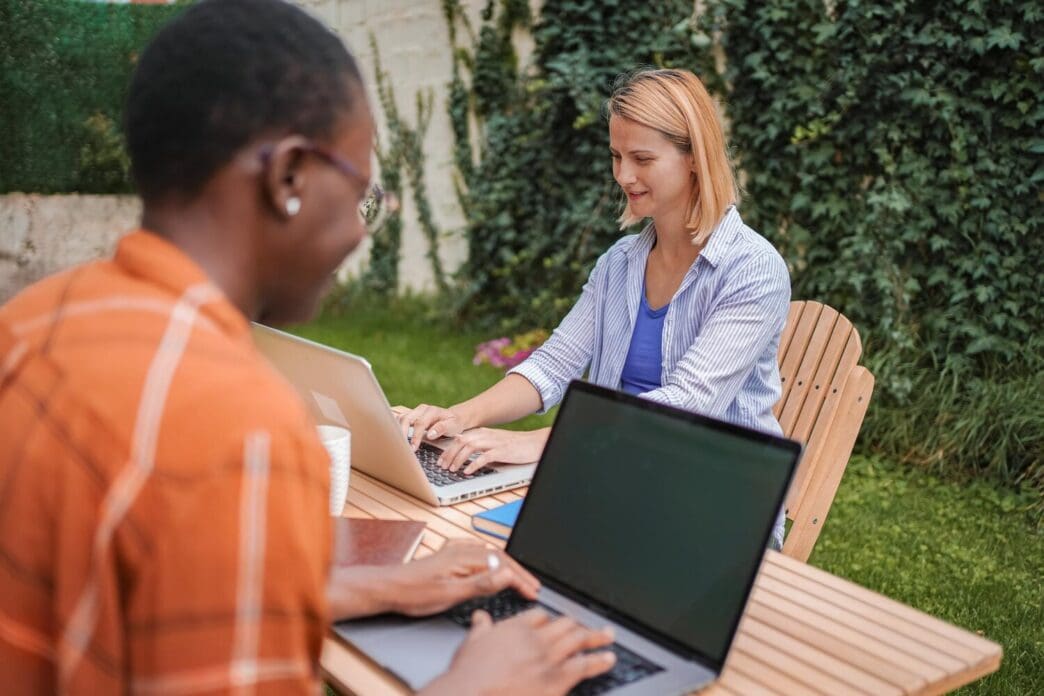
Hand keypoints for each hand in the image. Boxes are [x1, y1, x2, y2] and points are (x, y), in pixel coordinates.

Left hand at [387, 540, 539, 616]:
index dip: (521, 579)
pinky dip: (492, 559)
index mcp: (464, 556)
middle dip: (518, 572)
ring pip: (490, 554)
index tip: (533, 592)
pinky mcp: (448, 555)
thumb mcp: (450, 594)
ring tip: (519, 578)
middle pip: (499, 557)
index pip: (503, 566)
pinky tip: (491, 562)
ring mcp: (454, 550)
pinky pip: (477, 552)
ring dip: (507, 566)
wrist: (387, 587)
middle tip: (533, 587)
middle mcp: (461, 549)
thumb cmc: (414, 593)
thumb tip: (506, 575)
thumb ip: (480, 584)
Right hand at [396, 403, 464, 449]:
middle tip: (403, 448)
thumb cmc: (453, 423)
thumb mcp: (453, 426)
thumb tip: (430, 434)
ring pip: (401, 418)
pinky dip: (397, 428)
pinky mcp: (411, 416)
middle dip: (403, 434)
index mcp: (432, 411)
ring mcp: (415, 411)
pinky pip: (400, 420)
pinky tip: (397, 438)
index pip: (420, 423)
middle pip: (407, 419)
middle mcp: (422, 409)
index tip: (413, 448)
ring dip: (398, 431)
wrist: (453, 417)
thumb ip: (442, 428)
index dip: (415, 436)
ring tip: (399, 444)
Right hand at [422, 609, 616, 695]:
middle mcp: (535, 639)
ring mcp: (548, 658)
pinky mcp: (557, 679)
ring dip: (597, 637)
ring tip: (609, 636)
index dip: (551, 620)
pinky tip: (608, 659)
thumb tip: (481, 617)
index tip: (558, 623)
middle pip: (565, 624)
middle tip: (593, 626)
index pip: (540, 616)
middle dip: (581, 624)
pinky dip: (599, 661)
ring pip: (578, 640)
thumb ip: (481, 628)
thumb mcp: (471, 644)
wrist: (473, 695)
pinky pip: (584, 665)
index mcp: (515, 628)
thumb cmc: (469, 675)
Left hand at [438, 427, 548, 474]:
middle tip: (441, 467)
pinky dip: (474, 464)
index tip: (440, 461)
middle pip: (461, 441)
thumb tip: (464, 457)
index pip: (459, 439)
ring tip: (452, 470)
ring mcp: (494, 442)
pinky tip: (467, 472)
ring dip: (458, 459)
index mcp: (483, 433)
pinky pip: (484, 457)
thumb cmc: (514, 446)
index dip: (447, 450)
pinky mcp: (502, 451)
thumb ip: (480, 447)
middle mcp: (486, 435)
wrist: (535, 442)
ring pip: (469, 447)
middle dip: (448, 454)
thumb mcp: (494, 443)